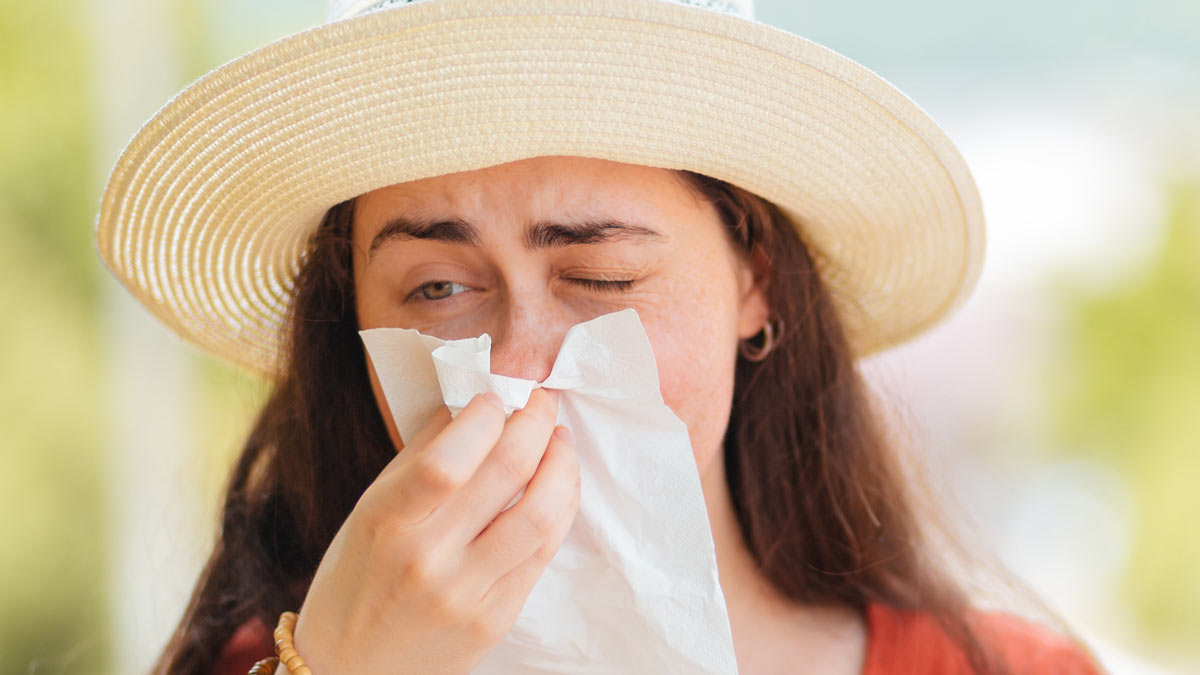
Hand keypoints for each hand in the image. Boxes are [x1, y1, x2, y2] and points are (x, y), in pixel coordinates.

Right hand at [289, 389, 579, 673]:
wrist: (352, 672)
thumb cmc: (356, 582)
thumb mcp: (368, 511)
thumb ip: (419, 456)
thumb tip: (469, 401)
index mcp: (385, 522)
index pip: (448, 458)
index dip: (485, 415)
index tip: (497, 395)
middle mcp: (426, 558)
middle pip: (505, 473)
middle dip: (535, 422)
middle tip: (542, 401)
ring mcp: (465, 593)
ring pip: (541, 513)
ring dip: (561, 463)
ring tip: (558, 439)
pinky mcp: (495, 618)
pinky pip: (543, 551)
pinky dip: (561, 505)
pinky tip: (558, 484)